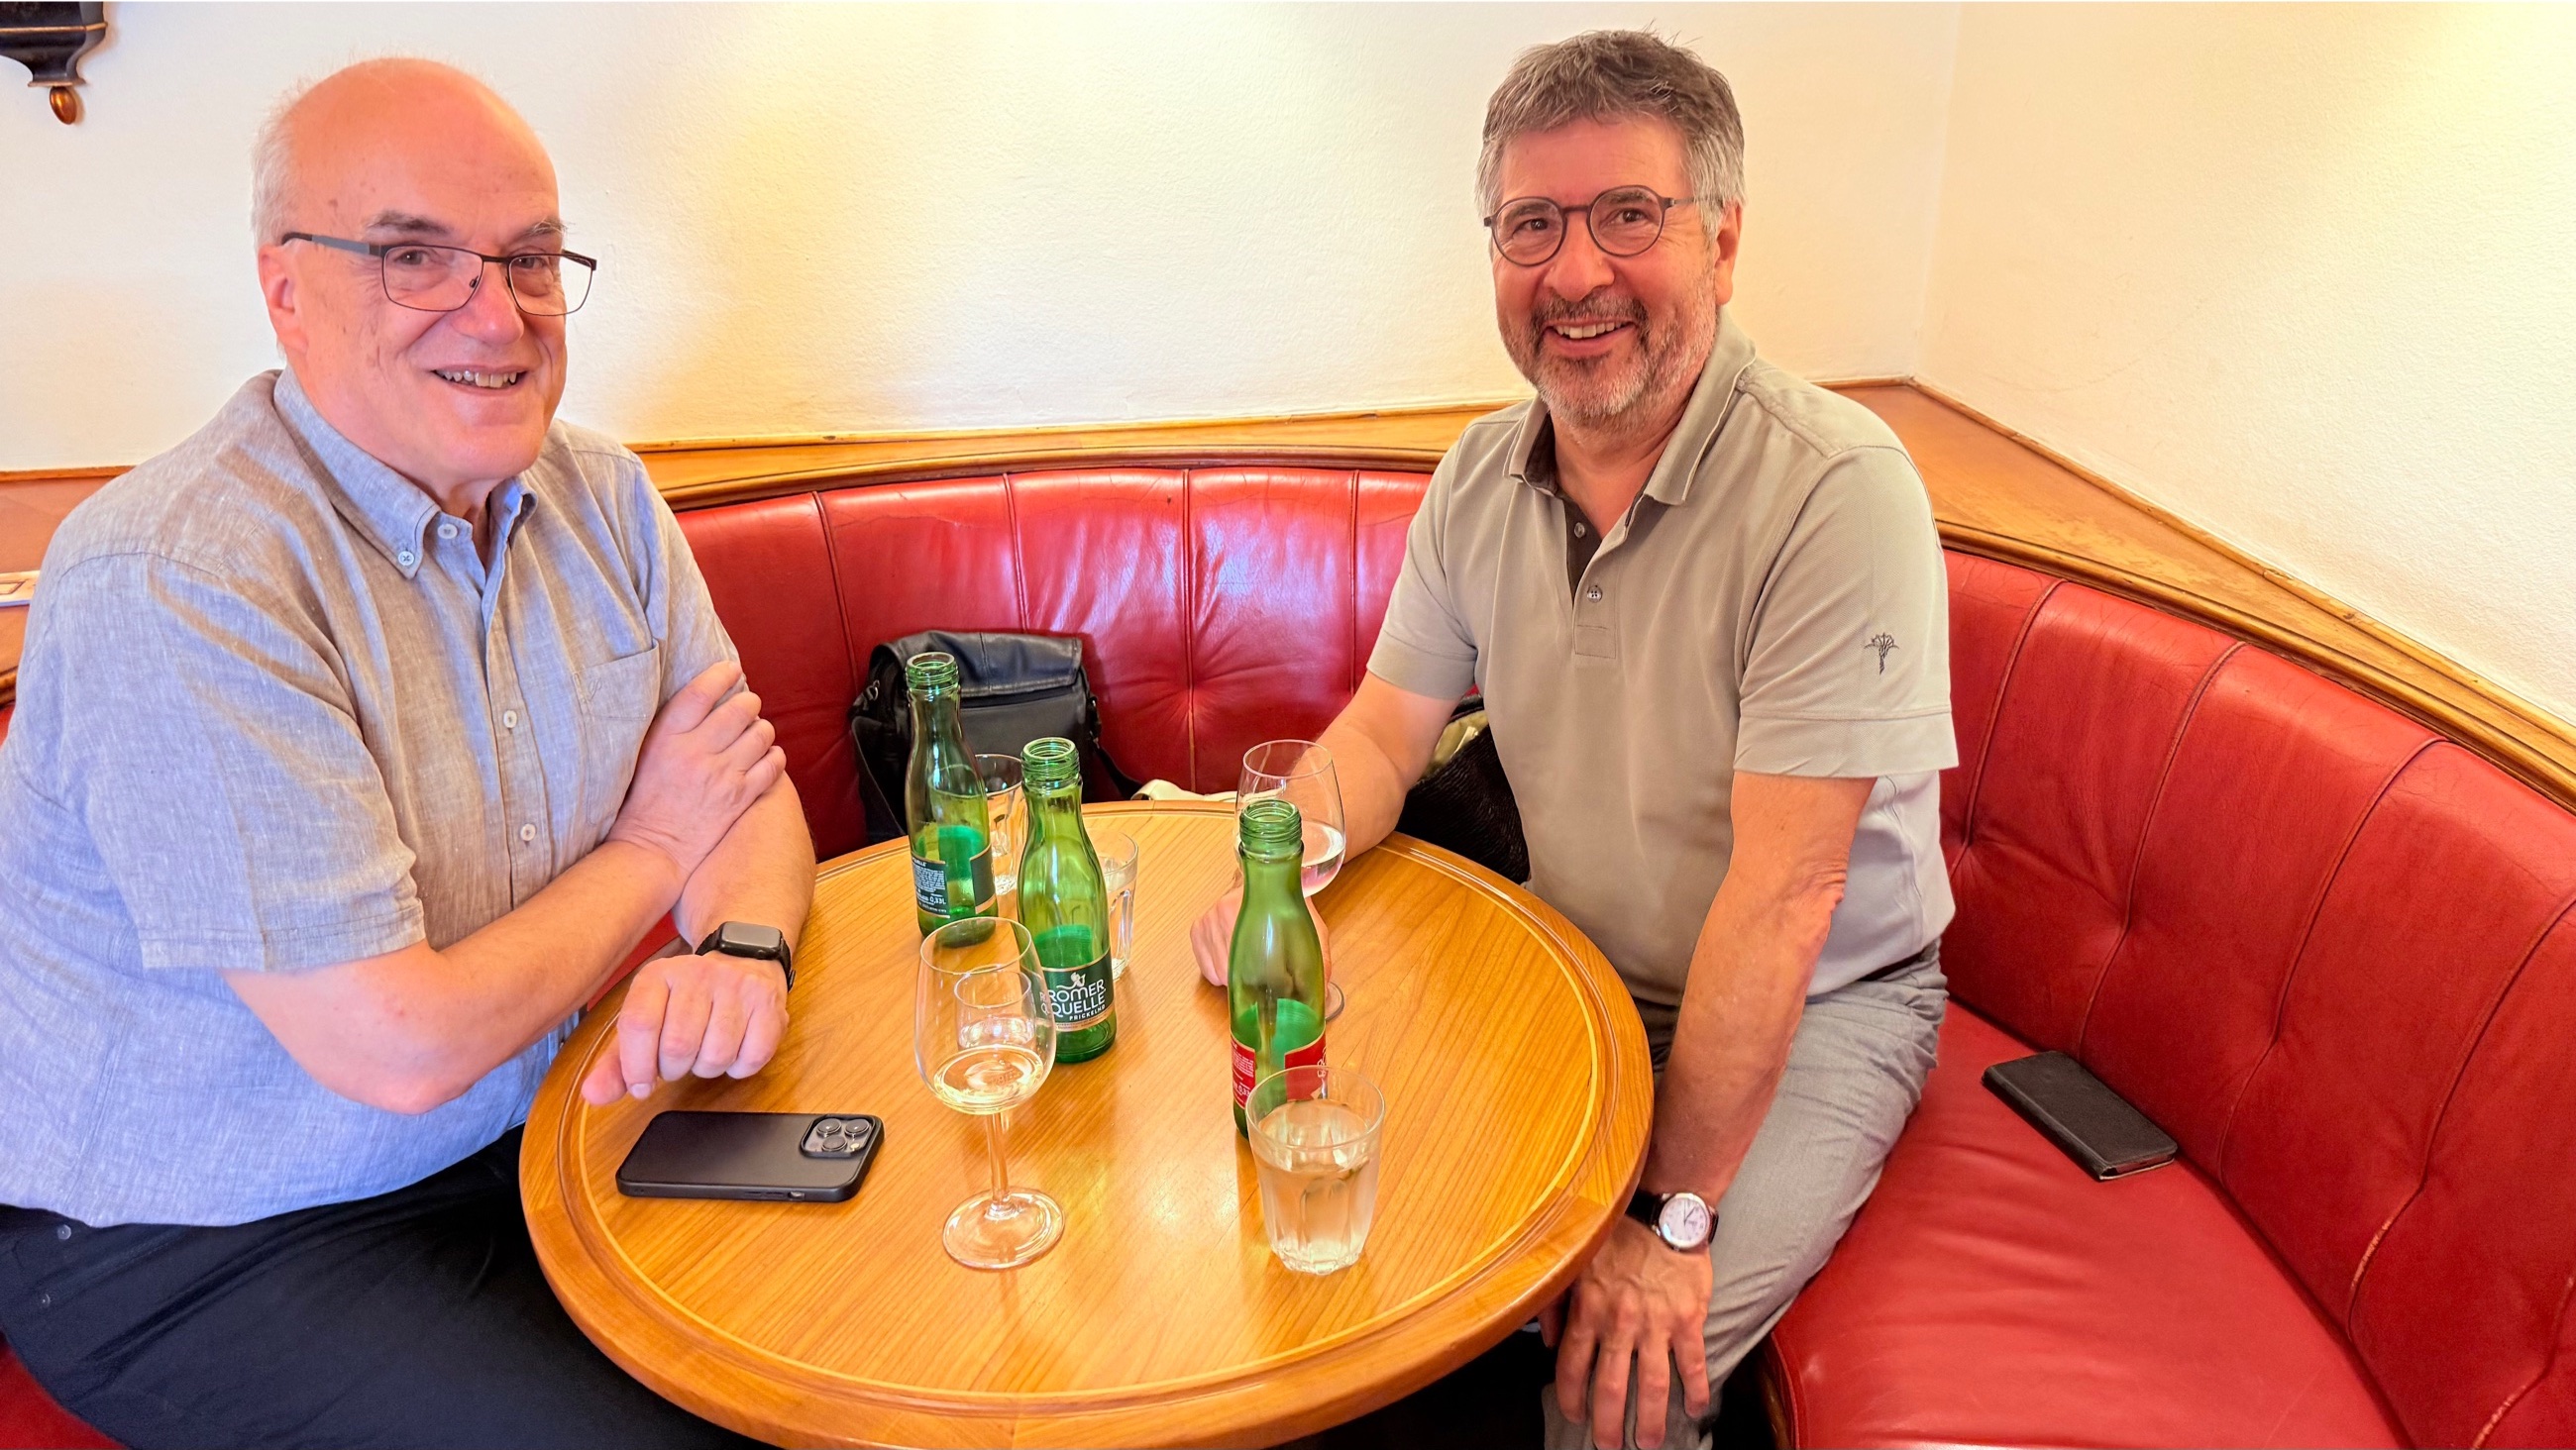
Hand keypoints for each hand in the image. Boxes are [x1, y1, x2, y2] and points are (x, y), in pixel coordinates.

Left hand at [579, 949, 789, 1104]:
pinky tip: (734, 1049)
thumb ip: (617, 1061)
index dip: (636, 1065)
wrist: (743, 958)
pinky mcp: (769, 1003)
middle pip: (677, 1047)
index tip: (640, 1084)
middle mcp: (697, 974)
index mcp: (658, 975)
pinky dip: (739, 1067)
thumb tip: (593, 1094)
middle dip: (674, 1069)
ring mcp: (737, 987)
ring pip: (715, 1056)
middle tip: (678, 1061)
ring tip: (705, 1051)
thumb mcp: (648, 1019)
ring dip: (707, 1068)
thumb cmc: (688, 1000)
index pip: (639, 1024)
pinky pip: (751, 1058)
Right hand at [608, 661, 785, 884]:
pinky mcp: (740, 798)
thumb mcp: (646, 754)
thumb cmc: (645, 800)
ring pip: (761, 734)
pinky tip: (765, 758)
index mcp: (666, 738)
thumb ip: (672, 727)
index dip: (722, 675)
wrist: (652, 849)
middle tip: (746, 708)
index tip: (732, 670)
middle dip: (749, 703)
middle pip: (740, 709)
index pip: (701, 692)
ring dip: (762, 729)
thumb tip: (705, 696)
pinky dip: (774, 756)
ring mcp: (721, 776)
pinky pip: (773, 765)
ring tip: (754, 734)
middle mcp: (695, 753)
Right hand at [1188, 885, 1331, 987]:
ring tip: (1252, 967)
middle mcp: (1223, 913)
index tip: (1278, 988)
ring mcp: (1208, 921)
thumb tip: (1321, 996)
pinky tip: (1235, 962)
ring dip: (1236, 979)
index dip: (1266, 984)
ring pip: (1219, 974)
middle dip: (1251, 983)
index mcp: (1252, 913)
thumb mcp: (1314, 930)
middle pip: (1233, 973)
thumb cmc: (1292, 906)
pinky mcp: (1198, 929)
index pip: (1252, 966)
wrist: (1270, 879)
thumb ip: (1319, 961)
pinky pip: (1205, 969)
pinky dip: (1219, 974)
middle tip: (1267, 979)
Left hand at [1542, 1218, 1713, 1448]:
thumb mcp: (1573, 1262)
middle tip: (1608, 1445)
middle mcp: (1620, 1323)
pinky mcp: (1688, 1319)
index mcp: (1589, 1309)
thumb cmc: (1618, 1233)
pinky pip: (1692, 1362)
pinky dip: (1695, 1389)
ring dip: (1650, 1420)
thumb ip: (1554, 1302)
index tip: (1574, 1415)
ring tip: (1649, 1442)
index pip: (1572, 1367)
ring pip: (1652, 1385)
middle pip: (1611, 1387)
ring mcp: (1657, 1324)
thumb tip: (1546, 1340)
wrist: (1664, 1210)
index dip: (1570, 1397)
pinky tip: (1696, 1408)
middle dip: (1608, 1424)